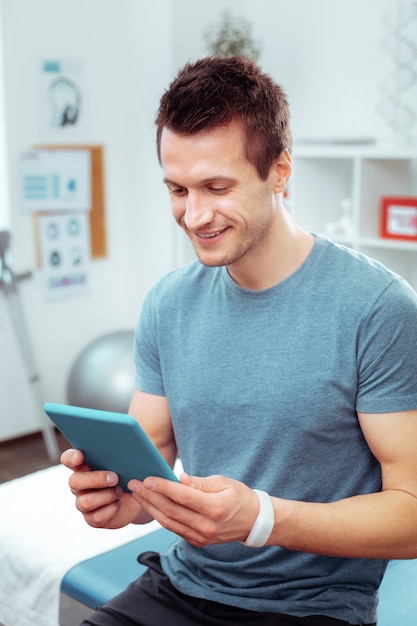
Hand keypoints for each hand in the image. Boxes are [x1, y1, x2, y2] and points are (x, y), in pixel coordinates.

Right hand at [60, 448, 150, 528]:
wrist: (137, 497)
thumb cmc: (129, 473)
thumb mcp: (126, 461)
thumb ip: (119, 451)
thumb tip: (127, 442)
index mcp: (83, 466)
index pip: (68, 459)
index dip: (71, 458)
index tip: (80, 455)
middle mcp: (79, 485)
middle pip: (75, 482)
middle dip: (96, 479)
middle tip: (115, 477)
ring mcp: (83, 502)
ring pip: (85, 502)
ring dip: (106, 496)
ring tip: (119, 491)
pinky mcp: (92, 519)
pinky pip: (97, 517)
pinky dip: (111, 509)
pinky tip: (118, 503)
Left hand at [128, 473, 259, 546]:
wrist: (253, 522)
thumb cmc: (239, 496)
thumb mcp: (223, 483)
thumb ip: (199, 482)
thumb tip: (180, 478)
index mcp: (215, 508)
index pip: (183, 497)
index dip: (163, 487)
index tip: (147, 478)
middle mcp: (206, 526)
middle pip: (171, 510)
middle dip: (150, 496)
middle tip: (134, 483)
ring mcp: (201, 536)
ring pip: (168, 522)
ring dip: (150, 507)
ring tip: (137, 493)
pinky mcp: (197, 541)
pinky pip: (174, 528)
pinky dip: (160, 516)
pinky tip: (151, 504)